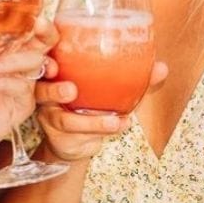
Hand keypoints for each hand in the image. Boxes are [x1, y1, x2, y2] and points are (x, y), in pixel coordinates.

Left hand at [0, 13, 54, 161]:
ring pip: (35, 62)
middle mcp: (14, 61)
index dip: (30, 17)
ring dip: (15, 60)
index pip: (22, 27)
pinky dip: (6, 82)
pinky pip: (24, 87)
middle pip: (42, 42)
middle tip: (39, 25)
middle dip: (46, 32)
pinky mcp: (22, 103)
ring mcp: (20, 82)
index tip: (32, 10)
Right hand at [34, 59, 167, 161]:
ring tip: (115, 121)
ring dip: (91, 121)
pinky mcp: (57, 139)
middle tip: (72, 90)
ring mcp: (49, 118)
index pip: (44, 60)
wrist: (76, 143)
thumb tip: (162, 68)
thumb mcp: (109, 89)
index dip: (45, 59)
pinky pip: (77, 137)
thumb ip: (135, 79)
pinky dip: (99, 133)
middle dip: (55, 89)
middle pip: (42, 90)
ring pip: (64, 120)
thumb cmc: (92, 104)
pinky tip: (119, 127)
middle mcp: (46, 93)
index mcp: (56, 72)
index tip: (53, 61)